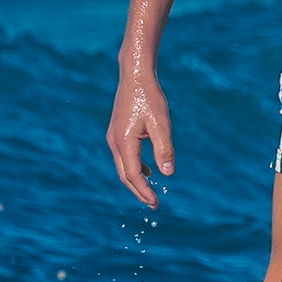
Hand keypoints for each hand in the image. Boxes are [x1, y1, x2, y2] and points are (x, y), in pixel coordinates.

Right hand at [106, 71, 174, 206]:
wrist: (135, 75)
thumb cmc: (150, 97)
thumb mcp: (161, 124)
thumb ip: (164, 149)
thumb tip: (168, 173)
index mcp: (124, 142)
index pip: (133, 175)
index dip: (144, 191)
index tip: (155, 204)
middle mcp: (114, 142)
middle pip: (125, 175)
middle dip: (138, 192)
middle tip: (153, 205)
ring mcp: (113, 137)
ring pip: (123, 167)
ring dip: (136, 181)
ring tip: (150, 194)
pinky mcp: (117, 132)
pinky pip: (124, 157)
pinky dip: (135, 168)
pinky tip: (149, 171)